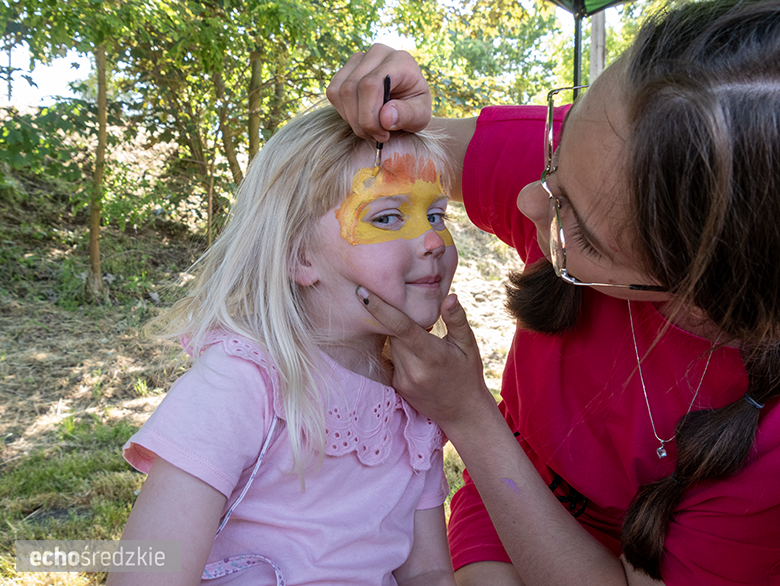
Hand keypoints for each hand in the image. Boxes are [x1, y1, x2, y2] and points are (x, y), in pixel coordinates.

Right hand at [327, 44, 431, 142]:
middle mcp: (377, 53)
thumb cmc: (414, 108)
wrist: (407, 100)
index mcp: (400, 60)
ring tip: (371, 130)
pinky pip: (333, 93)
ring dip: (352, 120)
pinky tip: (361, 119)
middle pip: (351, 88)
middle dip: (361, 122)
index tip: (383, 135)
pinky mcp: (346, 69)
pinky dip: (344, 112)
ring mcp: (359, 59)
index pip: (370, 84)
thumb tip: (385, 117)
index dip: (370, 115)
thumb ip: (407, 115)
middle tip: (377, 137)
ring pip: (340, 92)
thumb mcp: (421, 116)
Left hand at [355, 286, 493, 431]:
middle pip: (392, 333)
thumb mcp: (469, 345)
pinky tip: (418, 358)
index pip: (399, 326)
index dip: (379, 307)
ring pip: (391, 346)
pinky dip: (400, 352)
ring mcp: (403, 380)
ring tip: (423, 342)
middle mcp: (413, 369)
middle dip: (399, 320)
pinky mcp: (398, 386)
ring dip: (400, 337)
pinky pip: (392, 359)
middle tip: (417, 318)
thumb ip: (457, 319)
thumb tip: (449, 296)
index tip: (362, 292)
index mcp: (431, 354)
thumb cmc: (468, 374)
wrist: (464, 413)